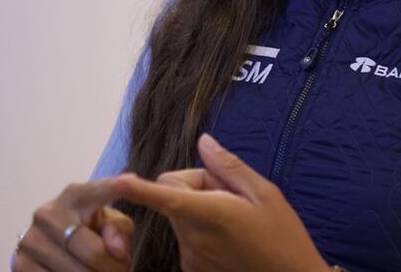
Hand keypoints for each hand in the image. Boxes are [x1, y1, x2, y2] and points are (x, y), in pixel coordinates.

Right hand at [13, 177, 133, 271]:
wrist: (50, 246)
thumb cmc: (89, 230)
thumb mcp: (109, 224)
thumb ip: (119, 230)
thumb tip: (117, 249)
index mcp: (75, 195)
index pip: (100, 190)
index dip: (117, 187)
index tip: (132, 182)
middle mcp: (48, 213)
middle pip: (94, 254)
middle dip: (114, 269)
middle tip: (120, 270)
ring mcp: (32, 240)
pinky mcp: (21, 265)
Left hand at [113, 133, 329, 271]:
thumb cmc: (283, 237)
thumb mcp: (265, 193)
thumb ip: (228, 166)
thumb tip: (203, 141)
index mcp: (210, 213)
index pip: (165, 195)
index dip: (140, 188)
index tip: (118, 182)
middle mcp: (193, 237)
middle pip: (175, 194)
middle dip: (196, 185)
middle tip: (231, 193)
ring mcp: (191, 257)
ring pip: (181, 215)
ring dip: (200, 208)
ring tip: (236, 220)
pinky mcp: (193, 270)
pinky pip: (188, 236)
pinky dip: (203, 230)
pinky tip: (231, 237)